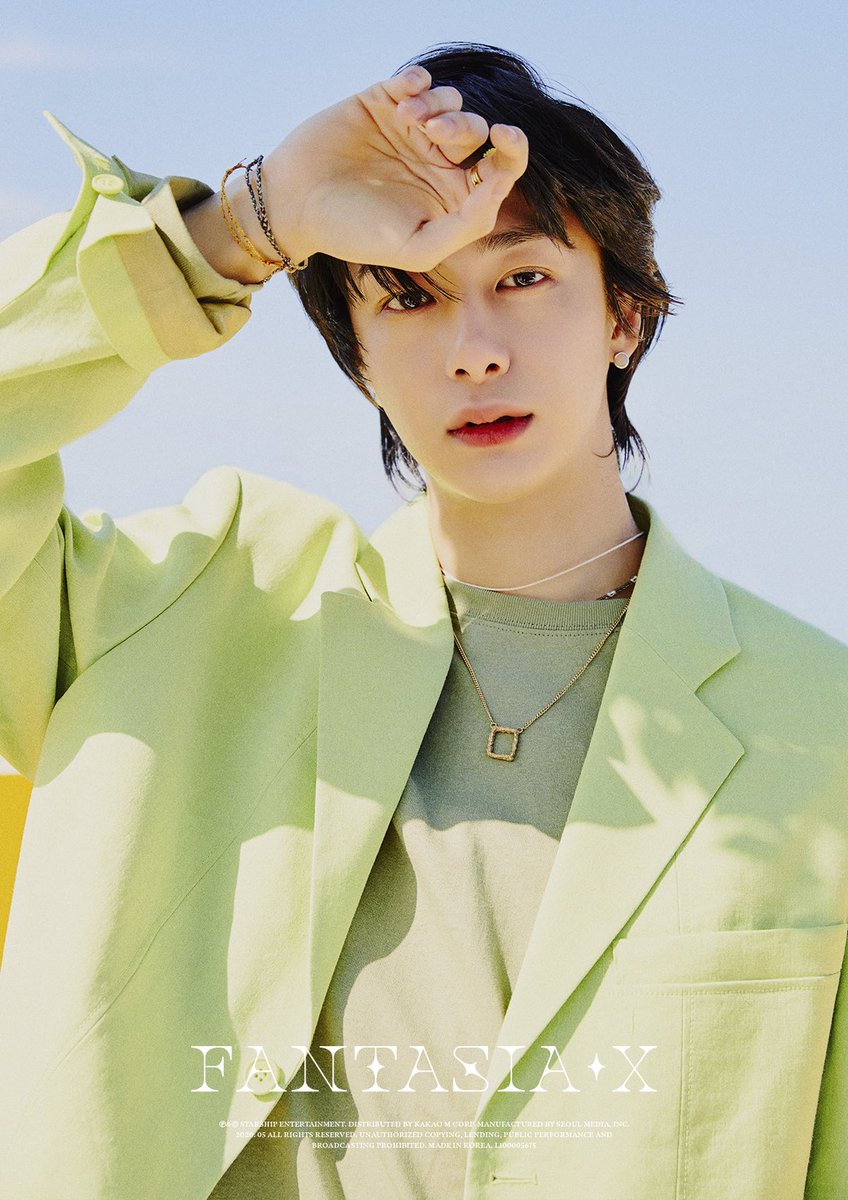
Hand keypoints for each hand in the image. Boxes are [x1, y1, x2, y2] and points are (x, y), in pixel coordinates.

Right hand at [261, 65, 528, 270]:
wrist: (295, 204)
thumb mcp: (416, 247)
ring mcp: (411, 131)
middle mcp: (436, 163)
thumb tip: (498, 189)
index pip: (499, 170)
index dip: (513, 150)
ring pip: (452, 101)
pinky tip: (401, 97)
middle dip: (465, 125)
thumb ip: (465, 226)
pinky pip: (418, 79)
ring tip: (407, 120)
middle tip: (433, 134)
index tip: (504, 137)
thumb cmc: (354, 234)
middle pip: (478, 131)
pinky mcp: (384, 102)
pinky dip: (418, 82)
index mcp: (451, 198)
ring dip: (438, 104)